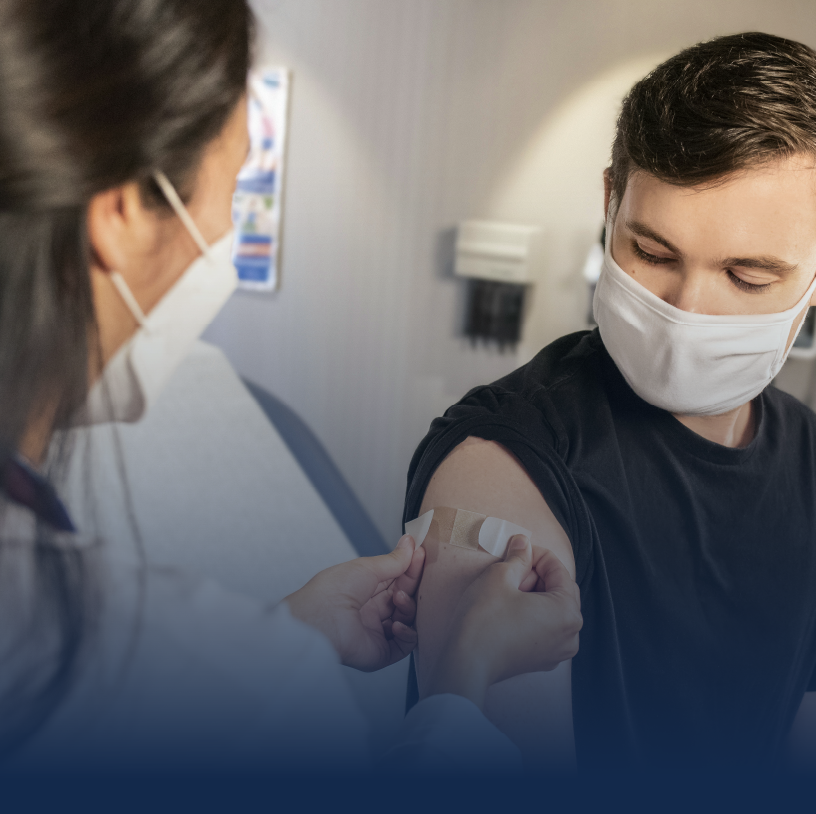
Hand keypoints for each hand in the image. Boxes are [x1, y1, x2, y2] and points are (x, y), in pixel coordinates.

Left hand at [284, 535, 425, 671]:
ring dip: (408, 607)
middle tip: (419, 570)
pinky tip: (397, 624)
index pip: (396, 579)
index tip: (421, 553)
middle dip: (412, 584)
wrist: (319, 620)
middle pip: (404, 598)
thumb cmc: (333, 591)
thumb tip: (409, 544)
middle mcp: (371, 611)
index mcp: (364, 590)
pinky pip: (404, 645)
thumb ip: (393, 560)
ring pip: (407, 620)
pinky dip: (407, 634)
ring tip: (399, 599)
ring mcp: (376, 631)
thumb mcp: (367, 567)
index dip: (409, 567)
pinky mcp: (380, 652)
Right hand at [426, 535, 581, 708]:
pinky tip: (509, 608)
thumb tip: (523, 542)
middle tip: (511, 570)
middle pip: (560, 591)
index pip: (559, 571)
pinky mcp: (542, 660)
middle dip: (537, 575)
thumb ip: (518, 556)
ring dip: (534, 594)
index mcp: (568, 612)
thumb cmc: (484, 619)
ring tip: (508, 589)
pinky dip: (532, 613)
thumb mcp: (500, 576)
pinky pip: (545, 627)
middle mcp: (571, 635)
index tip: (518, 548)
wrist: (466, 662)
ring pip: (552, 609)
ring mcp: (558, 651)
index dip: (537, 554)